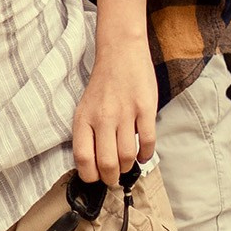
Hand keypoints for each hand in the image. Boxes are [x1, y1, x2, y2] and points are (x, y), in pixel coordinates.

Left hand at [71, 43, 158, 186]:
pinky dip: (146, 155)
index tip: (96, 177)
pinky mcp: (145, 108)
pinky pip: (148, 142)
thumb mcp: (85, 107)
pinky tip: (143, 155)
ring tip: (127, 164)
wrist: (120, 52)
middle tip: (114, 178)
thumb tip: (93, 165)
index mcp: (83, 118)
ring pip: (127, 156)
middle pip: (106, 163)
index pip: (83, 158)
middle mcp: (102, 117)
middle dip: (111, 178)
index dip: (90, 175)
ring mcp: (125, 112)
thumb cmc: (103, 84)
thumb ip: (88, 133)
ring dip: (128, 167)